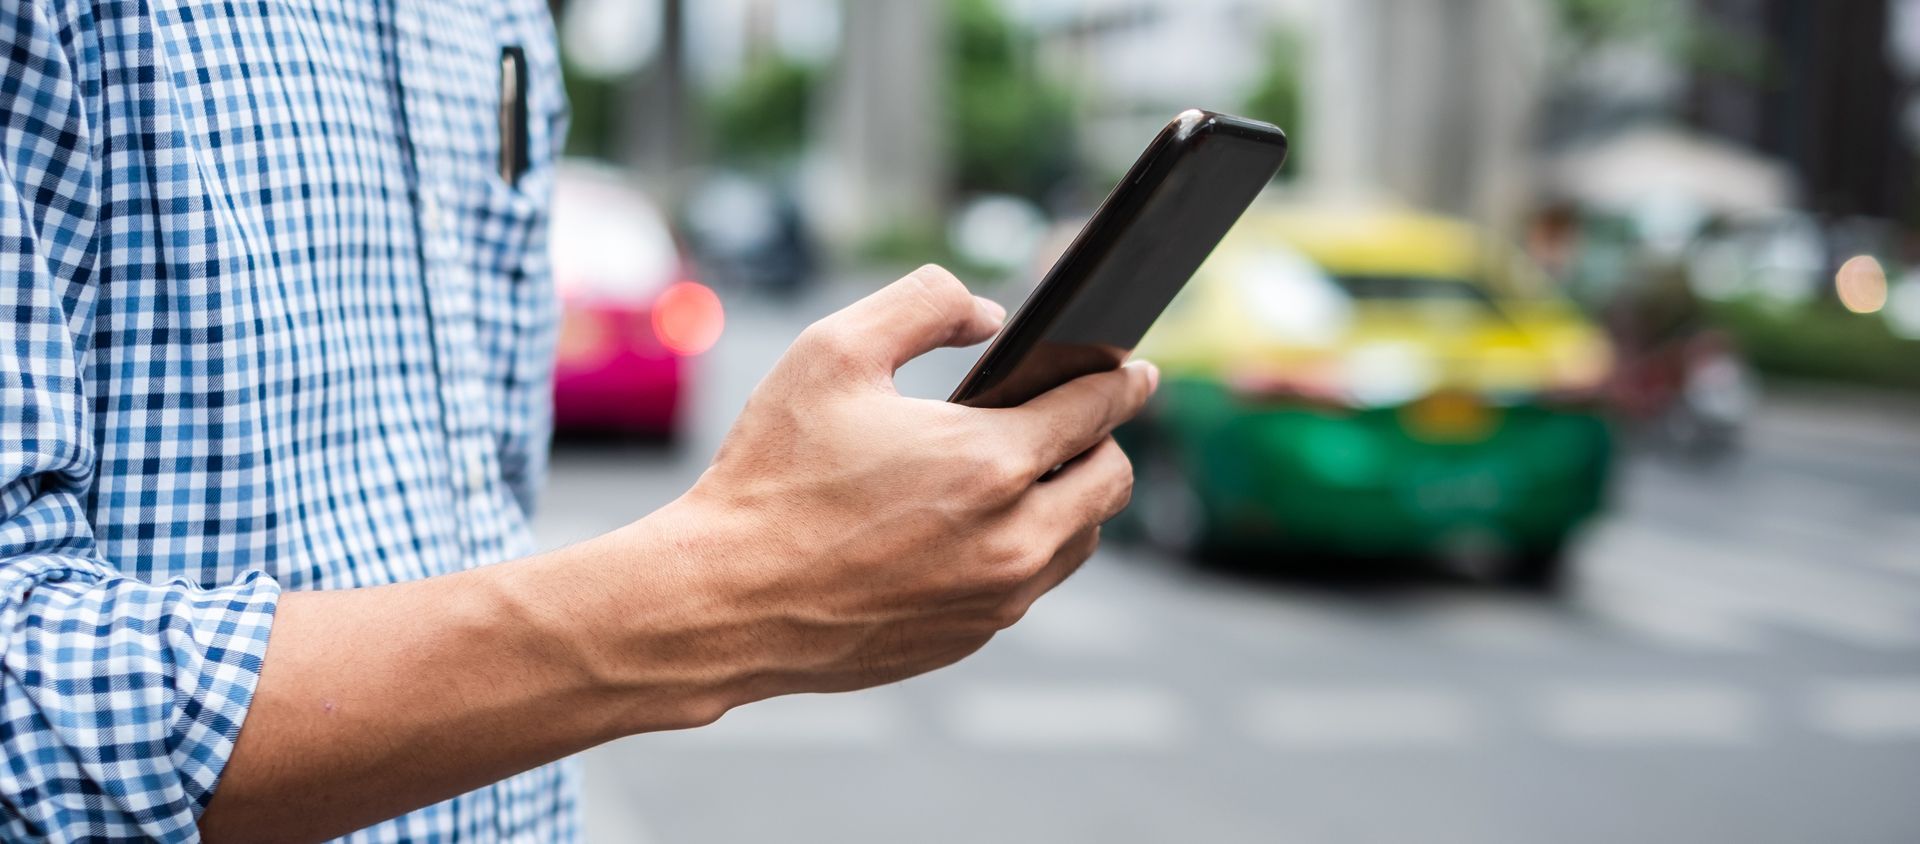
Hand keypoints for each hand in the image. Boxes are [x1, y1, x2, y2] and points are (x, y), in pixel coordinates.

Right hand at [647, 265, 1156, 705]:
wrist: (722, 601)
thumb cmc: (771, 474)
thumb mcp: (833, 351)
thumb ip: (924, 303)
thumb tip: (990, 316)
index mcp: (990, 463)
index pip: (1097, 412)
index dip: (1122, 382)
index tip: (1136, 371)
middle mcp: (1011, 539)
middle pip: (1111, 482)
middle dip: (1101, 441)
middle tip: (1072, 418)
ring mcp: (995, 599)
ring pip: (1080, 540)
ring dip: (1068, 499)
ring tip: (1023, 470)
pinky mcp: (970, 637)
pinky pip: (1029, 585)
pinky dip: (1023, 547)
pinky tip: (976, 523)